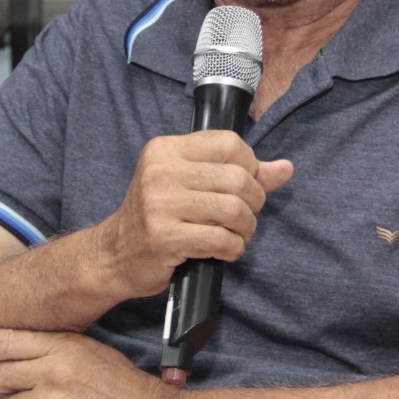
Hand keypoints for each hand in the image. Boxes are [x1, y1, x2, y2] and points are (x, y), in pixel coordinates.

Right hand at [99, 130, 291, 298]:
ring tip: (236, 235)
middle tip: (244, 217)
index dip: (249, 166)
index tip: (244, 185)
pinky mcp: (165, 237)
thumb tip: (285, 168)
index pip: (229, 143)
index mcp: (166, 150)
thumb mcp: (190, 184)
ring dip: (245, 228)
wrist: (113, 255)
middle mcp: (161, 171)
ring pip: (234, 210)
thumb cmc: (157, 217)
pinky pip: (221, 240)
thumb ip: (238, 173)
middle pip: (238, 178)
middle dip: (253, 202)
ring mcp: (160, 204)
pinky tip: (223, 251)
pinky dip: (232, 249)